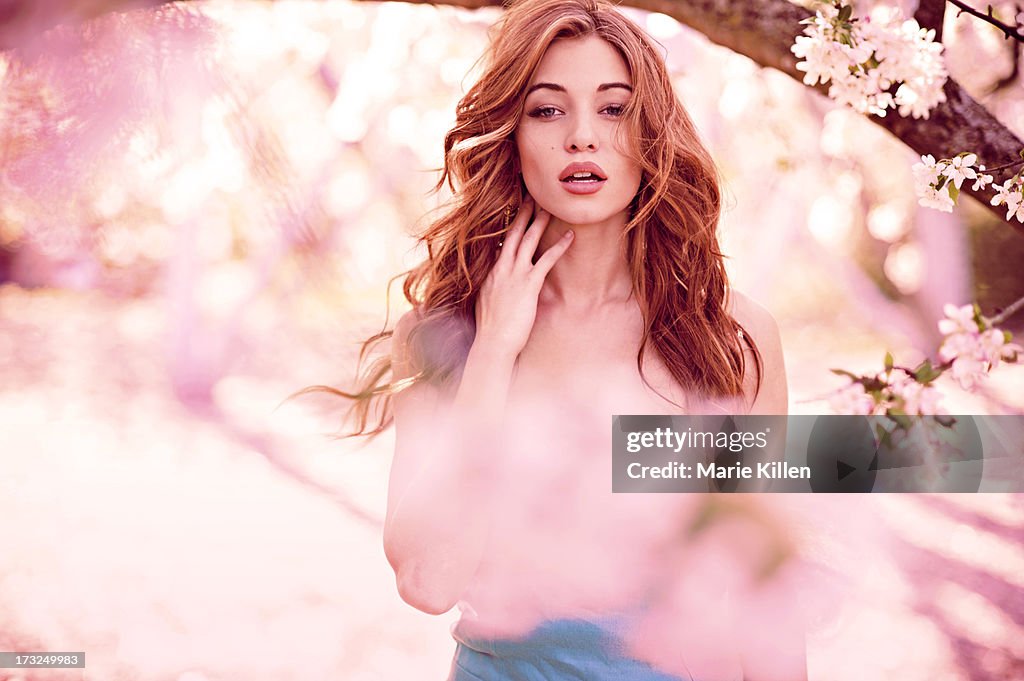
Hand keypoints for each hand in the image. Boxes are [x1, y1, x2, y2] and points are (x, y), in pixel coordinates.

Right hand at [474, 196, 574, 356]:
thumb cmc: (491, 329)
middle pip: (513, 234)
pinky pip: (546, 260)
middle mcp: (502, 268)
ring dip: (540, 222)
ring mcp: (514, 275)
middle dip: (523, 213)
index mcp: (491, 272)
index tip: (516, 211)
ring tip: (551, 206)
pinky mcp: (528, 285)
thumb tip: (496, 285)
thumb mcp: (487, 303)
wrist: (492, 342)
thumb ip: (493, 288)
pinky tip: (571, 236)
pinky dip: (559, 246)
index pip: (501, 242)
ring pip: (529, 241)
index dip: (510, 225)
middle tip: (531, 195)